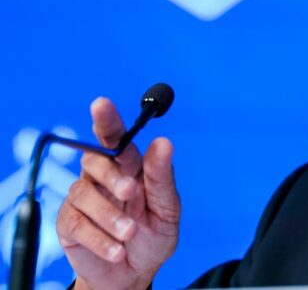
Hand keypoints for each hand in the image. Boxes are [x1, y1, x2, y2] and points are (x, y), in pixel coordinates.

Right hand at [56, 97, 180, 289]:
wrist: (136, 274)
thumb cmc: (153, 236)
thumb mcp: (168, 209)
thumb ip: (162, 177)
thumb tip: (163, 142)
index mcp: (130, 167)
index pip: (116, 137)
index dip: (107, 119)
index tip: (102, 104)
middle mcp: (103, 178)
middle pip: (94, 159)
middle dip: (111, 174)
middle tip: (131, 193)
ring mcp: (83, 200)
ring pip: (84, 193)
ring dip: (109, 215)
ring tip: (129, 234)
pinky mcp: (70, 224)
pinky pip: (77, 223)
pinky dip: (100, 238)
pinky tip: (117, 249)